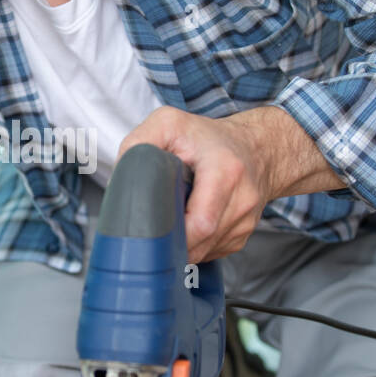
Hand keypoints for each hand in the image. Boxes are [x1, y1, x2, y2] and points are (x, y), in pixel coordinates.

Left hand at [117, 105, 344, 261]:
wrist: (255, 148)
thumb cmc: (209, 138)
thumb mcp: (169, 124)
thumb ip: (139, 144)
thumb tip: (120, 181)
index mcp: (225, 171)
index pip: (202, 222)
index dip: (173, 235)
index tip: (152, 231)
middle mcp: (243, 198)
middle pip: (201, 242)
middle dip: (171, 242)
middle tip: (151, 231)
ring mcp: (246, 221)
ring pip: (205, 252)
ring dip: (182, 245)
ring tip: (170, 222)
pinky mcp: (243, 235)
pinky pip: (212, 252)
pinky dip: (195, 245)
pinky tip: (188, 225)